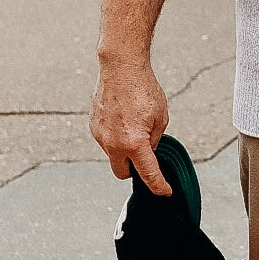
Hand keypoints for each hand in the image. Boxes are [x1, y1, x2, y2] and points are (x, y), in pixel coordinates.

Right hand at [90, 59, 171, 195]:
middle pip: (123, 173)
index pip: (148, 174)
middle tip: (146, 158)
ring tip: (135, 127)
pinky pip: (106, 140)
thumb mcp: (161, 118)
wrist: (121, 68)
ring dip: (124, 151)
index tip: (165, 192)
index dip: (158, 186)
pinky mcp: (93, 126)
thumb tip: (149, 151)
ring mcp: (100, 136)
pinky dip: (115, 137)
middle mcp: (113, 144)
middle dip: (135, 171)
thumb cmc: (144, 90)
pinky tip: (123, 120)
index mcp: (134, 144)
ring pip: (113, 155)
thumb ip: (155, 140)